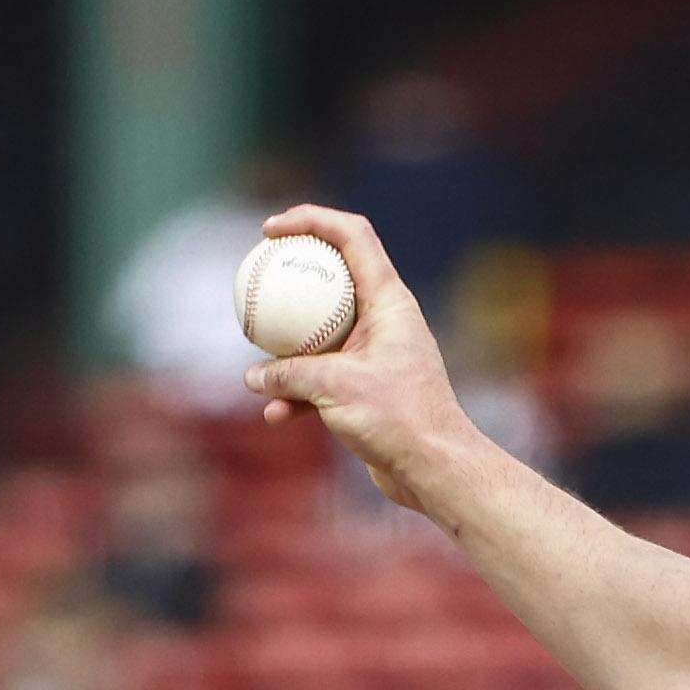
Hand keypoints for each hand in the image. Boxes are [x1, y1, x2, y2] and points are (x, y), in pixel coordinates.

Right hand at [245, 204, 472, 509]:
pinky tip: (273, 413)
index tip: (271, 230)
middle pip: (334, 277)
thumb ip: (289, 374)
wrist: (436, 469)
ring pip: (323, 333)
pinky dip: (299, 391)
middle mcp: (386, 320)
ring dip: (289, 346)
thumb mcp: (334, 387)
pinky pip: (325, 378)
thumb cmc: (399, 419)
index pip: (353, 236)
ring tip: (257, 358)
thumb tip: (253, 374)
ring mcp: (377, 353)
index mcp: (389, 300)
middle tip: (256, 276)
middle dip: (294, 275)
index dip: (312, 219)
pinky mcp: (369, 388)